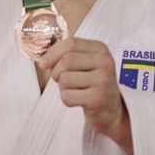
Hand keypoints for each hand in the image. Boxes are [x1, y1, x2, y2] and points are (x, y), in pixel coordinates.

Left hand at [38, 37, 132, 154]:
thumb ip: (66, 56)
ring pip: (65, 79)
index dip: (53, 53)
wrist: (112, 110)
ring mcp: (103, 80)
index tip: (43, 64)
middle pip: (66, 61)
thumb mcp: (85, 64)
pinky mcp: (98, 98)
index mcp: (100, 49)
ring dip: (63, 88)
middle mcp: (105, 62)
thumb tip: (42, 62)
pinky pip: (67, 96)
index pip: (71, 44)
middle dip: (57, 73)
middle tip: (62, 81)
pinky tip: (78, 100)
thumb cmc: (93, 84)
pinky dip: (67, 100)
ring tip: (74, 90)